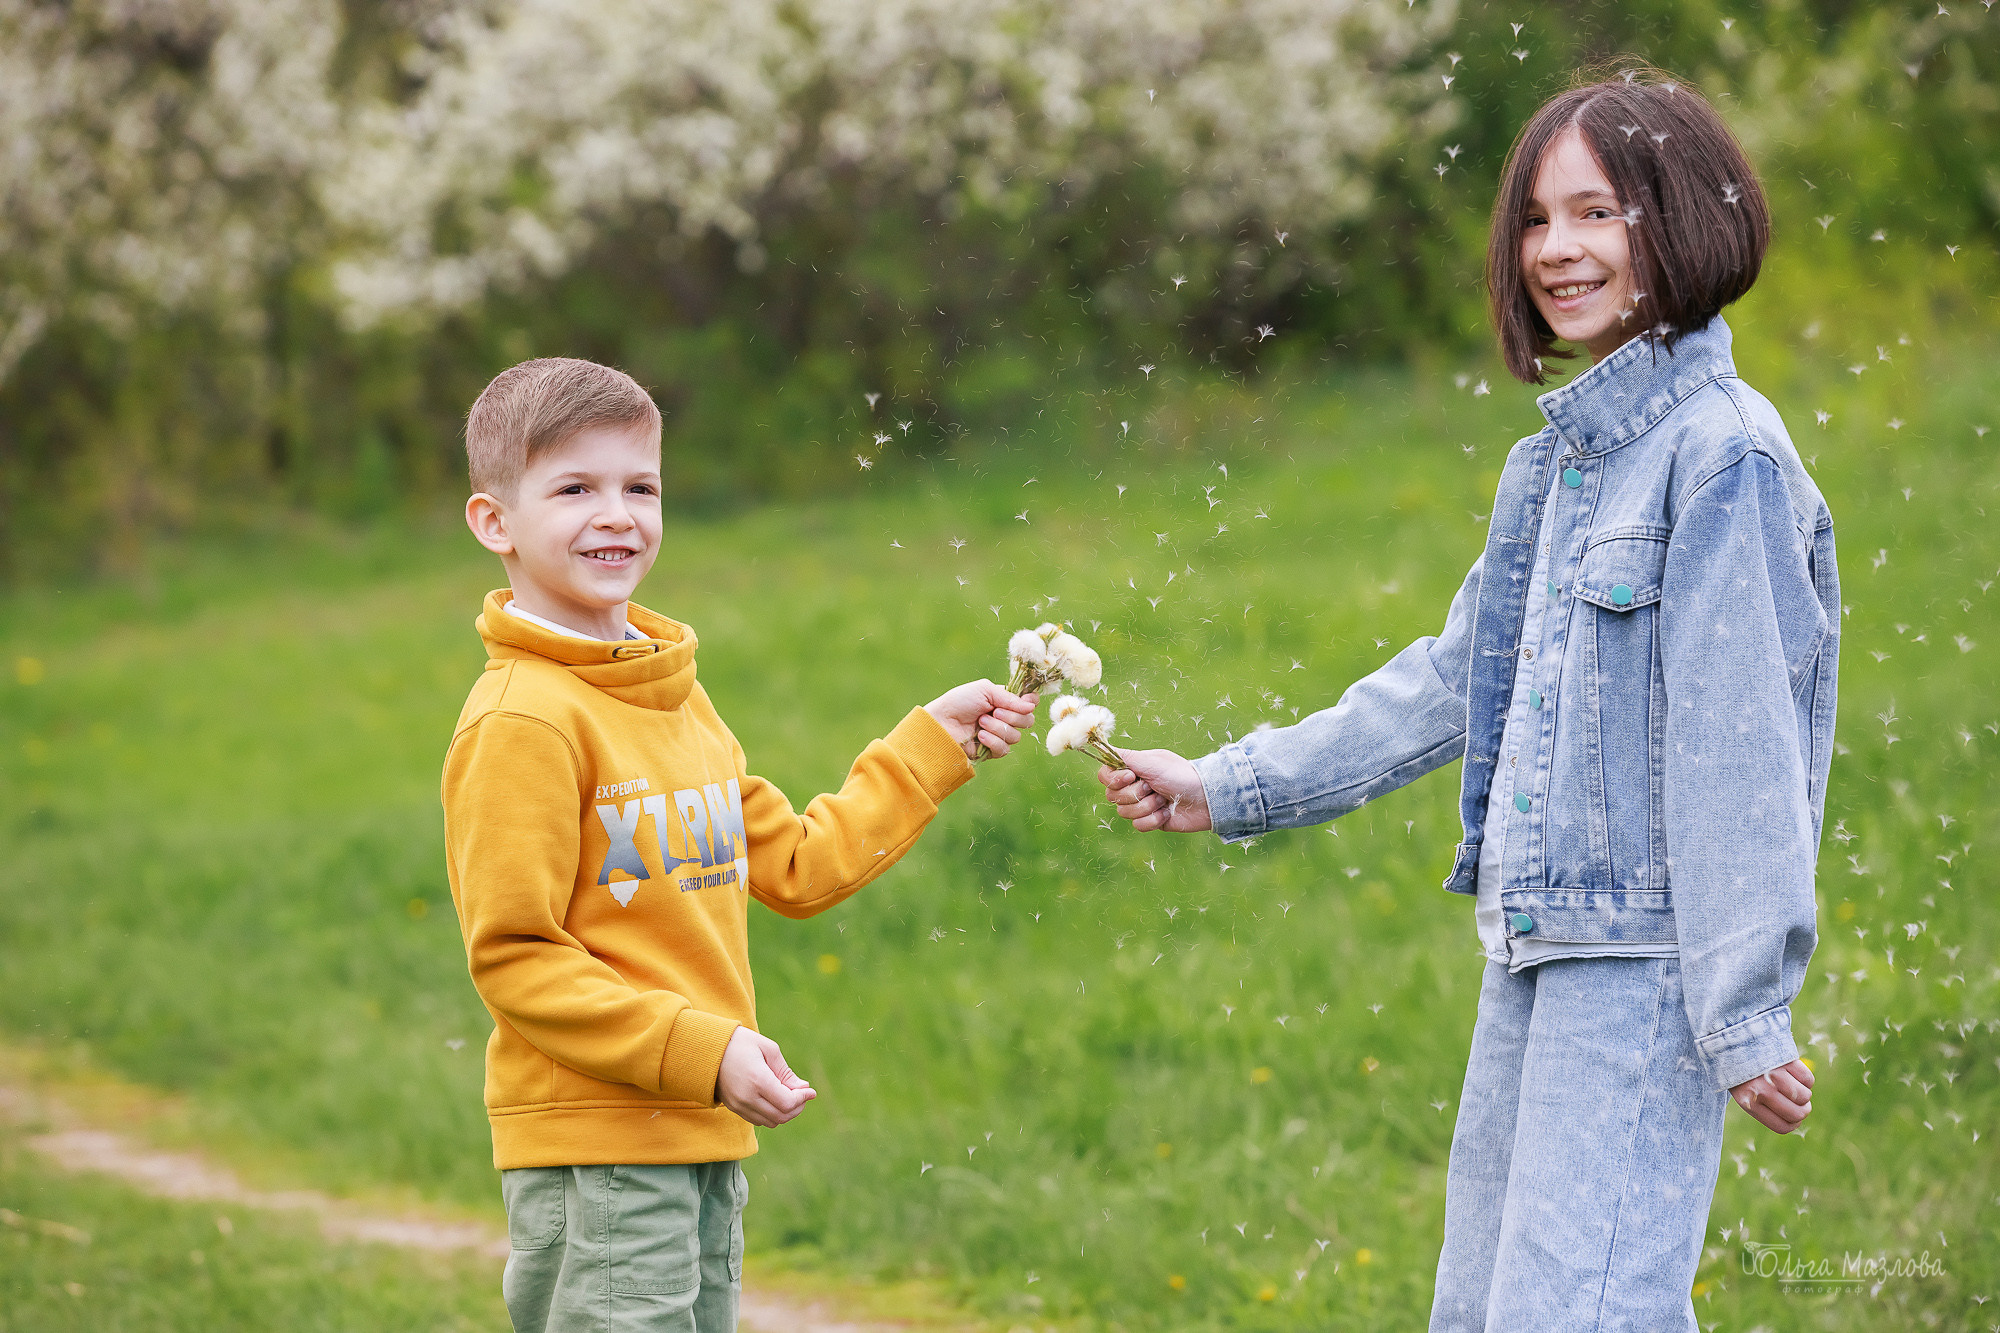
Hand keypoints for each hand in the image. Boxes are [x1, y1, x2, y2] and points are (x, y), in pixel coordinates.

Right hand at [716, 1027, 815, 1127]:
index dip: (803, 1099)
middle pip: (781, 1116)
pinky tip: (775, 1100)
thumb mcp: (768, 1049)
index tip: (810, 1091)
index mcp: (758, 1080)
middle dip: (797, 1107)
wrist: (707, 1049)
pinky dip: (772, 1114)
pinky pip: (759, 1120)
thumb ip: (786, 1072)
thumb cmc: (741, 1043)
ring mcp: (739, 1106)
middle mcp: (748, 1097)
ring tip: (790, 1097)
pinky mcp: (734, 1109)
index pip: (787, 1102)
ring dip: (785, 1113)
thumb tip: (803, 1088)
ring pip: (771, 1122)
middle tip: (803, 1094)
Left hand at [925, 680, 1038, 758]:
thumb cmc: (959, 702)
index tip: (1027, 701)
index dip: (1031, 703)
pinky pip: (1004, 749)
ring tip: (980, 723)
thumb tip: (1032, 706)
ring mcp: (998, 735)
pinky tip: (980, 736)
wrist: (940, 722)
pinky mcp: (990, 751)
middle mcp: (1004, 718)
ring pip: (1016, 736)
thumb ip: (1009, 697)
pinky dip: (993, 741)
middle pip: (1027, 721)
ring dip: (998, 728)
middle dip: (1013, 717)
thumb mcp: (984, 690)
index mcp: (1004, 701)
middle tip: (994, 712)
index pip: (1029, 703)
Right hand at [1097, 747, 1211, 832]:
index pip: (1105, 775)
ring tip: (1164, 800)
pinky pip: (1138, 825)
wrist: (1205, 798)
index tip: (1130, 776)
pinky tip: (1167, 812)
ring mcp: (1141, 804)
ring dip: (1146, 807)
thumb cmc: (1180, 775)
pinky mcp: (1150, 820)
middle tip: (1154, 787)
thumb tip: (1104, 749)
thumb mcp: (1152, 762)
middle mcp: (1134, 785)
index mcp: (1133, 768)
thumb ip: (1126, 757)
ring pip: (1124, 813)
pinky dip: (1153, 820)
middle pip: (1112, 796)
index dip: (1113, 779)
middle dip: (1134, 794)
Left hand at [1729, 1059, 1812, 1133]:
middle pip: (1798, 1113)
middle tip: (1796, 1100)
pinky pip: (1808, 1079)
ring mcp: (1774, 1075)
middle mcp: (1762, 1091)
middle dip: (1803, 1109)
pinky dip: (1805, 1078)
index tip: (1792, 1115)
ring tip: (1791, 1084)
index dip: (1793, 1123)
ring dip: (1804, 1092)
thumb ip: (1767, 1109)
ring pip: (1805, 1096)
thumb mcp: (1745, 1095)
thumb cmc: (1743, 1074)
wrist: (1734, 1045)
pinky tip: (1792, 1072)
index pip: (1783, 1126)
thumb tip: (1797, 1119)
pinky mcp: (1785, 1060)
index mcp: (1750, 1104)